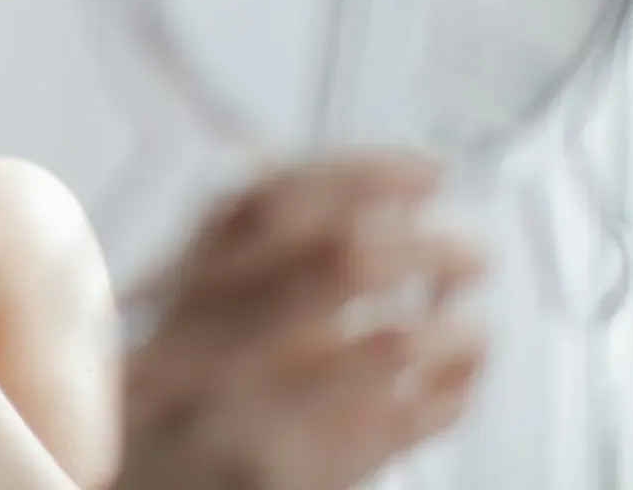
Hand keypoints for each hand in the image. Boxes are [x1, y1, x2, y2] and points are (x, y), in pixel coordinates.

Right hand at [117, 154, 489, 489]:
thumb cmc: (162, 423)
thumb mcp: (170, 331)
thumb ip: (228, 265)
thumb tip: (343, 199)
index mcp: (176, 296)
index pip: (268, 202)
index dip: (360, 175)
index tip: (424, 173)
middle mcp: (202, 345)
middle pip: (339, 259)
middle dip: (428, 247)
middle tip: (470, 254)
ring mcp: (245, 416)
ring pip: (388, 342)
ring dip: (452, 329)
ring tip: (470, 329)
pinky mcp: (287, 478)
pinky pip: (405, 424)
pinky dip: (453, 395)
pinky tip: (456, 385)